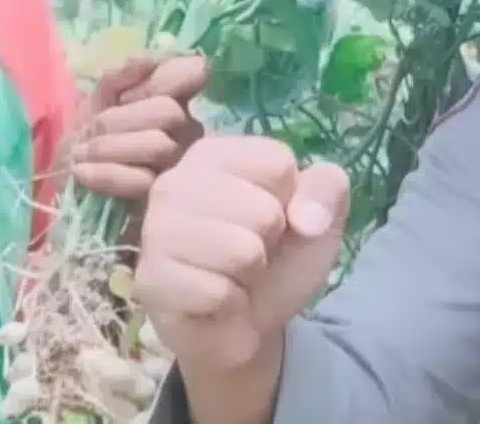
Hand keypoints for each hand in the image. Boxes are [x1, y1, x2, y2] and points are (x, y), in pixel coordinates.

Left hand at [71, 53, 208, 198]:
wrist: (67, 195)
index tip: (125, 96)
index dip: (166, 76)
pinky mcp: (163, 201)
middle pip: (169, 112)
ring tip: (80, 156)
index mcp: (174, 104)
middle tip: (88, 133)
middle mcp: (187, 133)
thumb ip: (116, 80)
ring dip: (109, 147)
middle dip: (118, 119)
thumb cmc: (84, 146)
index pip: (195, 72)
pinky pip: (142, 181)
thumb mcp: (92, 107)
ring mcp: (180, 168)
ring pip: (159, 145)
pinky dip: (107, 173)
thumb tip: (143, 60)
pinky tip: (83, 174)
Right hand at [134, 137, 350, 375]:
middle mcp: (174, 182)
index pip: (277, 162)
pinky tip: (216, 302)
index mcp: (214, 154)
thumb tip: (306, 218)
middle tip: (249, 253)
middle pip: (263, 210)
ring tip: (232, 274)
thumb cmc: (277, 259)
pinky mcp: (151, 280)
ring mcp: (156, 230)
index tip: (272, 219)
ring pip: (242, 252)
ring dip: (250, 275)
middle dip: (270, 242)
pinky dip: (231, 304)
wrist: (246, 326)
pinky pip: (219, 293)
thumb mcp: (319, 215)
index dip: (290, 199)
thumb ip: (328, 189)